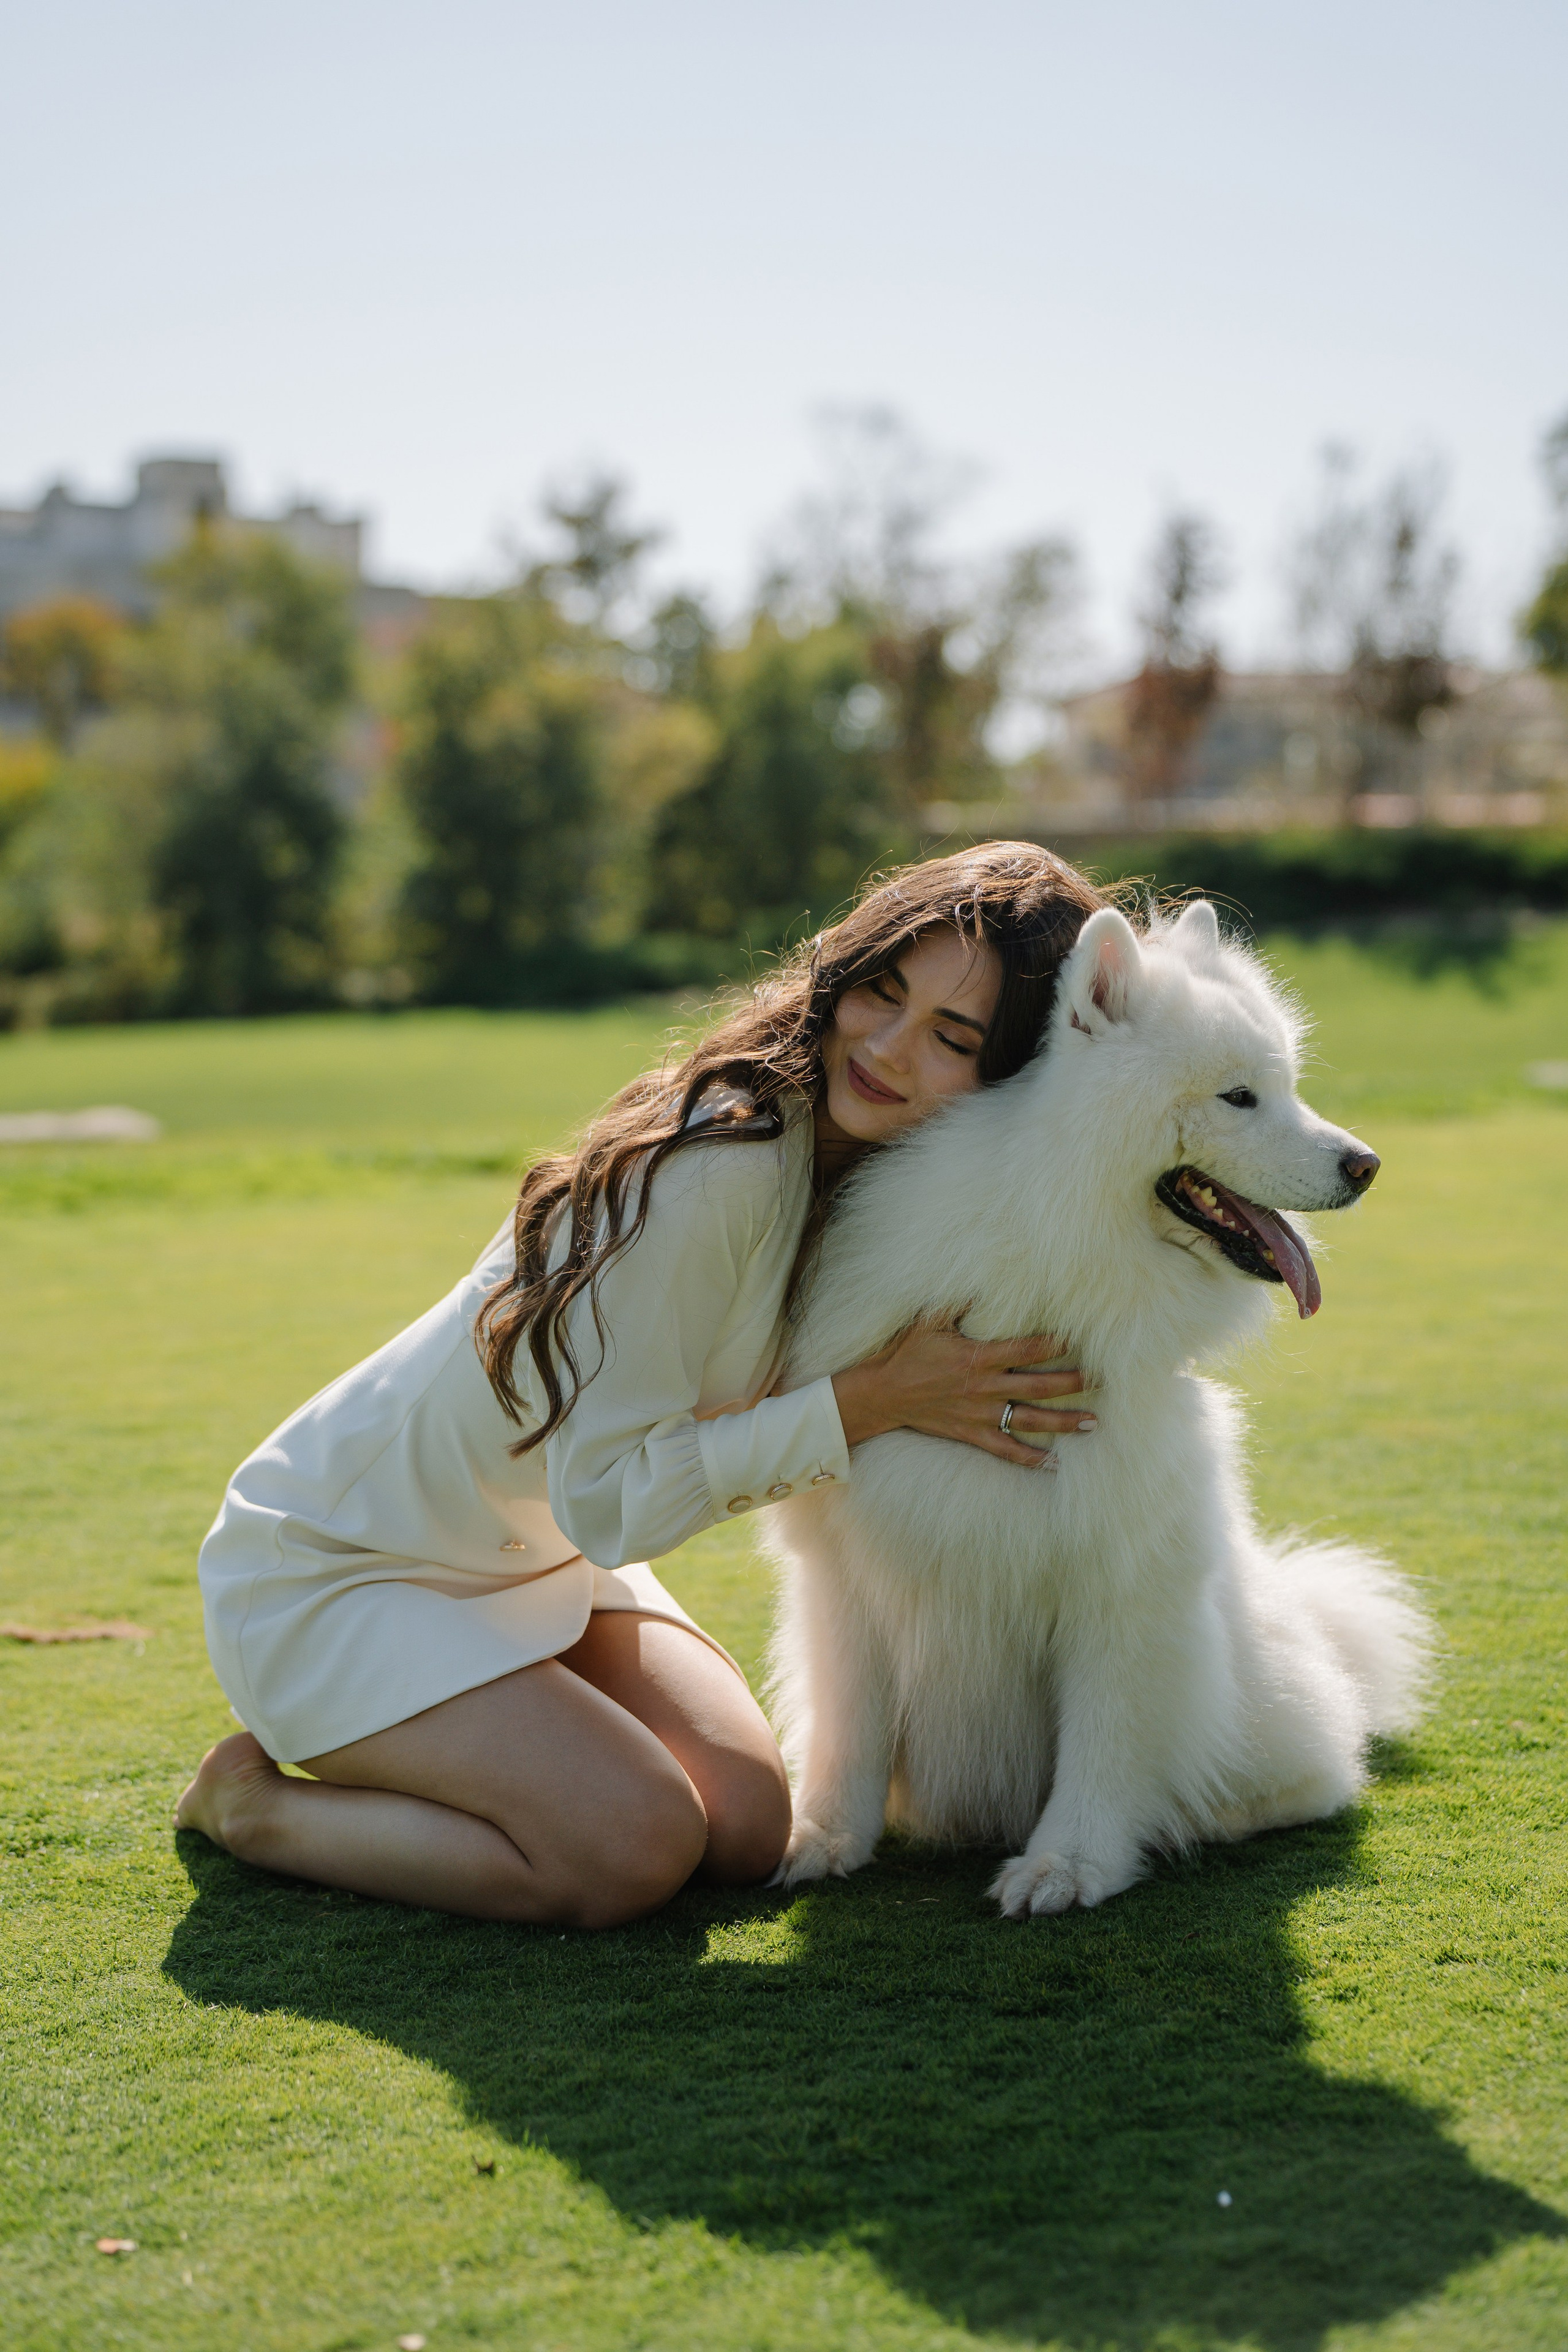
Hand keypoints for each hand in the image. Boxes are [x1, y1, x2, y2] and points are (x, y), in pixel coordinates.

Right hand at [831, 1321, 1094, 1466]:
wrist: (882, 1394)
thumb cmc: (906, 1353)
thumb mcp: (928, 1320)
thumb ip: (957, 1301)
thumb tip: (981, 1279)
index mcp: (977, 1358)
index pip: (1027, 1349)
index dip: (1056, 1343)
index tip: (1082, 1338)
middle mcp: (984, 1388)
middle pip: (1039, 1386)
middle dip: (1074, 1383)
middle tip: (1104, 1381)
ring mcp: (980, 1415)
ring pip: (1030, 1420)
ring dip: (1064, 1421)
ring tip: (1094, 1423)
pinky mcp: (972, 1435)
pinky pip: (1006, 1450)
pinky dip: (1031, 1459)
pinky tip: (1055, 1464)